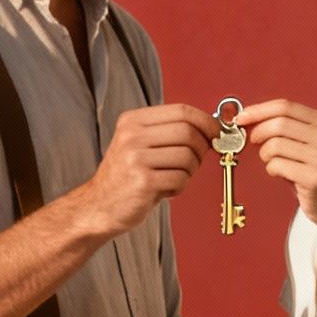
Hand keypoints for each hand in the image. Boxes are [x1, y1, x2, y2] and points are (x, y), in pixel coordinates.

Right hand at [79, 103, 220, 237]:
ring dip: (190, 170)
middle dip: (202, 148)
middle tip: (197, 161)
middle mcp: (132, 136)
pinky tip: (166, 189)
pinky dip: (181, 186)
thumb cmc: (126, 176)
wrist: (98, 206)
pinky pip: (181, 178)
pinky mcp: (143, 182)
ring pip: (188, 157)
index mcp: (132, 120)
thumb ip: (169, 132)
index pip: (181, 111)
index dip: (206, 121)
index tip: (217, 132)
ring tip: (174, 177)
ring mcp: (136, 158)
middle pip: (188, 132)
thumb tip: (213, 128)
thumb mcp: (139, 143)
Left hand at [235, 99, 316, 227]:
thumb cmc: (311, 171)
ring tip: (272, 162)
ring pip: (275, 144)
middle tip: (252, 142)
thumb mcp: (306, 142)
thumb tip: (247, 117)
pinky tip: (280, 174)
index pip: (285, 106)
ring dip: (265, 154)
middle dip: (258, 132)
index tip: (242, 117)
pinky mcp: (315, 177)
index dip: (259, 110)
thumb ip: (284, 127)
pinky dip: (271, 169)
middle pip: (279, 123)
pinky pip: (277, 165)